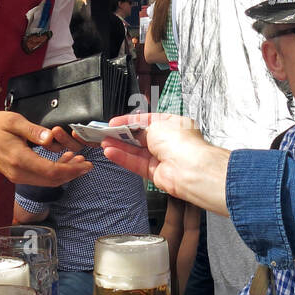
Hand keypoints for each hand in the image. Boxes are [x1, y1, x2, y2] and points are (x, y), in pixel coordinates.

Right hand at [0, 111, 91, 186]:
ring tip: (78, 162)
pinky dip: (55, 173)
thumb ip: (33, 130)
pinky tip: (63, 161)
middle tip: (87, 164)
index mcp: (20, 159)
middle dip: (72, 174)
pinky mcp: (18, 176)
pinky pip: (41, 178)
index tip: (85, 165)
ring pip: (47, 181)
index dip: (71, 170)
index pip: (51, 171)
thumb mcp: (13, 122)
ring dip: (65, 174)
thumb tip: (50, 137)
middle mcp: (20, 173)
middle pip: (52, 180)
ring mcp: (18, 177)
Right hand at [101, 113, 230, 215]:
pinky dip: (123, 158)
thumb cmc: (182, 143)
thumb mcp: (155, 125)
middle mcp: (168, 141)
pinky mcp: (155, 173)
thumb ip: (140, 129)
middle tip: (105, 133)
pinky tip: (110, 152)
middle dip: (122, 135)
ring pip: (136, 151)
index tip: (114, 122)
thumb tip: (130, 132)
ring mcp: (162, 158)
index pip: (147, 121)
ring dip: (119, 146)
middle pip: (140, 137)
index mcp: (173, 125)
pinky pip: (135, 163)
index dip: (129, 121)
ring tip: (104, 142)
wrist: (190, 169)